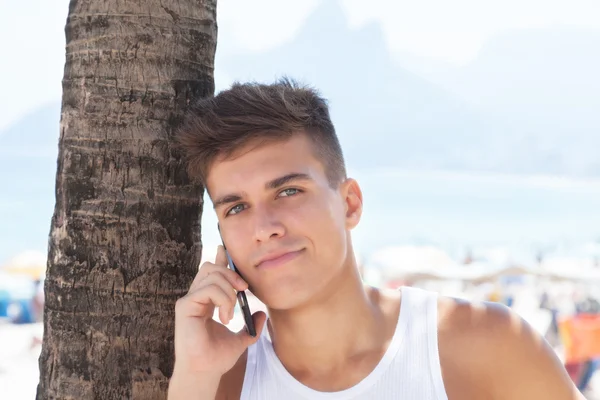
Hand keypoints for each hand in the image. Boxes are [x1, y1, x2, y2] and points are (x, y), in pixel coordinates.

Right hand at [173, 245, 266, 376]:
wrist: (206, 372)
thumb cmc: (217, 358)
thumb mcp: (241, 338)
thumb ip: (251, 326)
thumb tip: (263, 314)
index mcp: (205, 301)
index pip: (212, 273)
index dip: (221, 260)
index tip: (228, 252)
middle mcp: (195, 298)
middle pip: (210, 267)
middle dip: (231, 272)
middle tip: (244, 289)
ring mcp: (188, 301)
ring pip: (210, 274)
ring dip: (228, 290)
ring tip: (231, 313)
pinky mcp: (185, 306)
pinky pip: (207, 289)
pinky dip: (222, 299)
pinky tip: (225, 317)